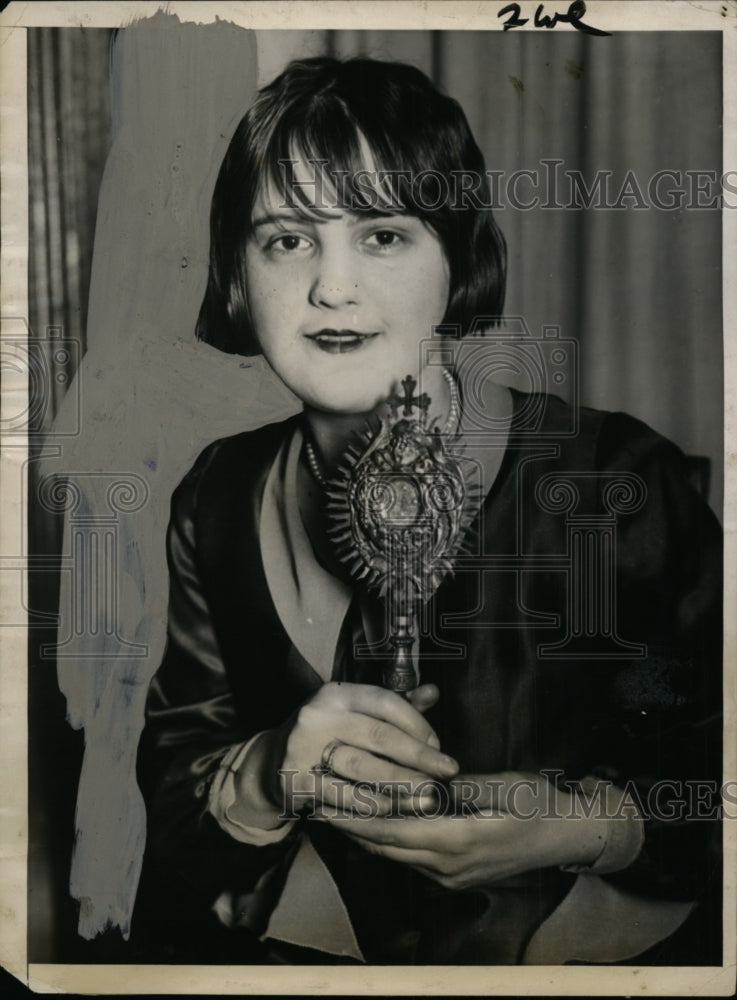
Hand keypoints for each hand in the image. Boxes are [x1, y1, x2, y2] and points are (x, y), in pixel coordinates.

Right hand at [252, 682, 459, 817]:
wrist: (270, 765)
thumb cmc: (326, 736)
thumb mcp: (354, 714)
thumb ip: (395, 707)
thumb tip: (434, 693)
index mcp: (337, 693)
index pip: (385, 702)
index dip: (417, 724)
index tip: (439, 746)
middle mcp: (318, 715)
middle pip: (379, 736)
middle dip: (419, 757)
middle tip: (448, 773)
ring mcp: (304, 748)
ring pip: (363, 768)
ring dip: (401, 786)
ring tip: (429, 798)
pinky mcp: (297, 781)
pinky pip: (344, 797)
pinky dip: (373, 805)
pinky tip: (396, 812)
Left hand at [315, 771, 607, 888]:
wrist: (568, 836)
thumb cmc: (539, 802)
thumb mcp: (502, 783)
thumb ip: (459, 786)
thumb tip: (423, 781)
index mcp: (459, 839)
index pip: (393, 831)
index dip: (356, 819)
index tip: (327, 803)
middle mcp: (449, 865)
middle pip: (387, 847)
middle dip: (351, 828)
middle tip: (319, 805)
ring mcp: (452, 876)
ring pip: (397, 856)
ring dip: (366, 836)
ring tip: (336, 812)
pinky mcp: (456, 877)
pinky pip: (412, 860)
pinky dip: (388, 843)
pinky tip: (374, 825)